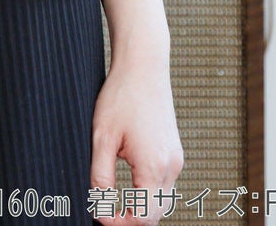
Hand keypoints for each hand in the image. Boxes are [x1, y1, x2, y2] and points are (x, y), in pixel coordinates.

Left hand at [89, 56, 183, 224]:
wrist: (143, 66)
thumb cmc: (121, 95)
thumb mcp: (102, 136)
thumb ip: (100, 175)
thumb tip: (99, 206)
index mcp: (154, 166)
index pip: (142, 218)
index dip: (119, 223)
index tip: (99, 215)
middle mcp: (171, 167)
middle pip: (155, 214)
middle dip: (130, 219)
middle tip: (104, 212)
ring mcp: (176, 159)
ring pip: (162, 202)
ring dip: (141, 208)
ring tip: (114, 202)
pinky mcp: (175, 152)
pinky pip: (164, 185)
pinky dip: (148, 193)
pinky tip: (130, 185)